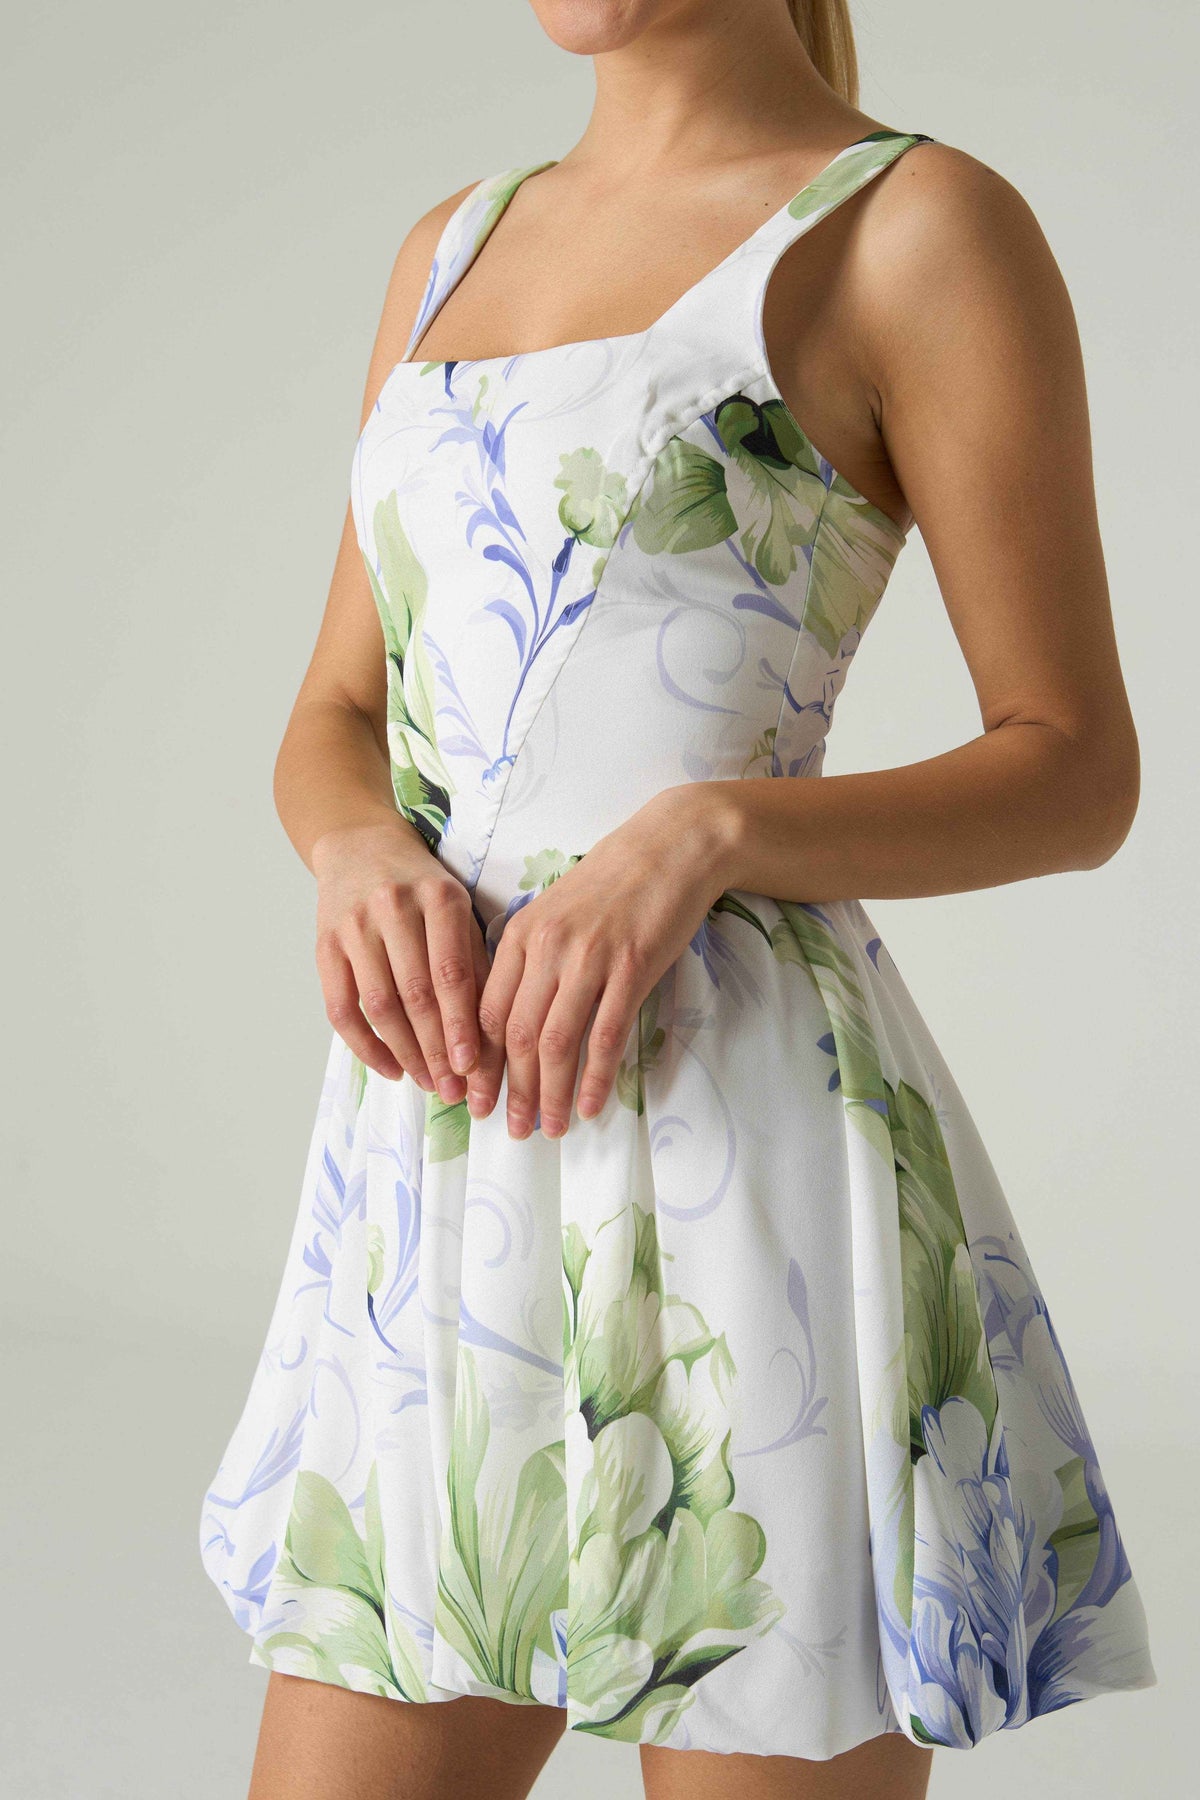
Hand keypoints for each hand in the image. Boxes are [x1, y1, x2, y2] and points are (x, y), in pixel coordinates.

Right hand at [312, 820, 489, 1100]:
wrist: (359, 846)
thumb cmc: (422, 887)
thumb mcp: (459, 909)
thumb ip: (475, 961)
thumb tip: (492, 1032)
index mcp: (439, 898)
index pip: (451, 973)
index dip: (461, 1025)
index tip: (472, 1067)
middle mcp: (394, 908)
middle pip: (416, 994)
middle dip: (436, 1049)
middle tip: (454, 1090)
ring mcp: (354, 926)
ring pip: (379, 1005)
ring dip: (405, 1053)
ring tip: (428, 1084)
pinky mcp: (324, 945)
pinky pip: (341, 1008)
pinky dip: (365, 1045)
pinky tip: (390, 1067)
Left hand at [466, 788, 735, 1137]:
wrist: (672, 846)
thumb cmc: (614, 879)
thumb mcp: (555, 909)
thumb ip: (530, 956)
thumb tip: (509, 1014)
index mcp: (520, 934)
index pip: (486, 1011)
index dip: (480, 1062)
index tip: (479, 1096)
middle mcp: (547, 948)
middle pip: (516, 1034)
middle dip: (510, 1089)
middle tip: (509, 1128)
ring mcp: (589, 958)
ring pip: (557, 1042)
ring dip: (550, 1094)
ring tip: (549, 1128)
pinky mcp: (632, 968)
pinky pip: (606, 1036)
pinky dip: (594, 1077)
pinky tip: (589, 1104)